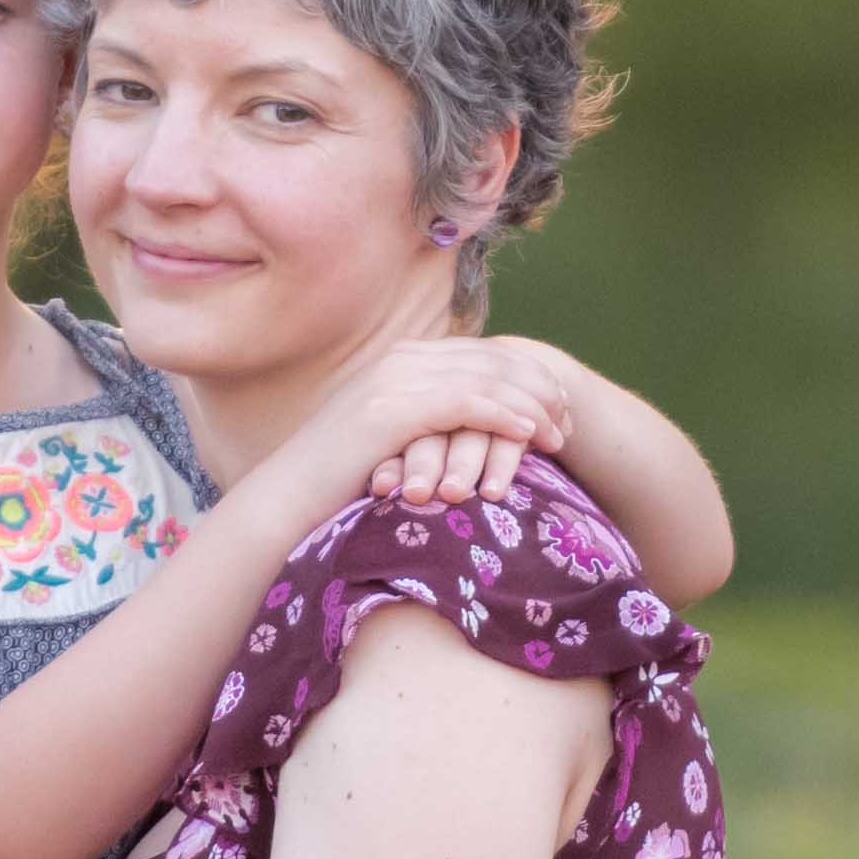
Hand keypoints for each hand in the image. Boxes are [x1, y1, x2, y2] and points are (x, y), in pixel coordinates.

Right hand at [313, 335, 578, 512]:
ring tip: (561, 432)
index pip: (482, 357)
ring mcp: (396, 379)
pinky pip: (467, 403)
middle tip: (571, 420)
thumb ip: (429, 427)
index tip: (559, 410)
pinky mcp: (393, 408)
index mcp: (404, 361)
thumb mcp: (393, 444)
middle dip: (538, 388)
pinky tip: (532, 434)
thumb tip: (470, 439)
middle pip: (491, 361)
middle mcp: (402, 360)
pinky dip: (505, 415)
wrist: (287, 501)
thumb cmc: (339, 486)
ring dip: (532, 404)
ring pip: (486, 379)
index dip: (527, 379)